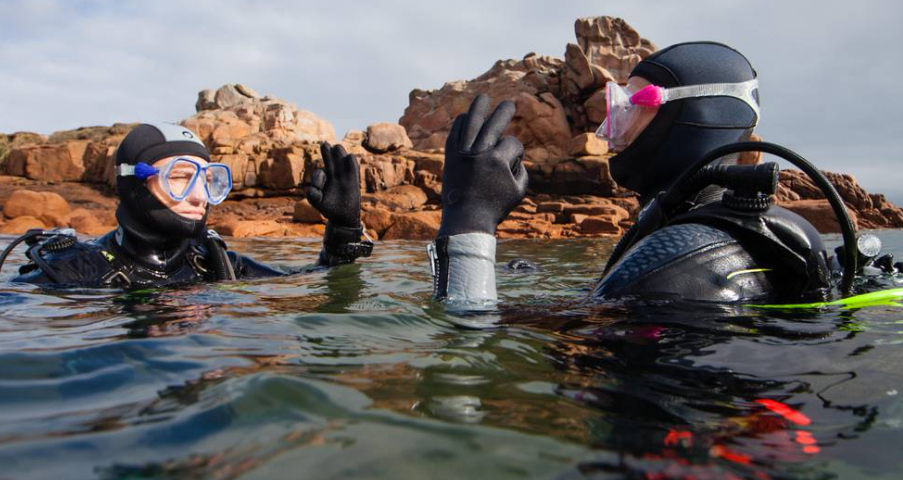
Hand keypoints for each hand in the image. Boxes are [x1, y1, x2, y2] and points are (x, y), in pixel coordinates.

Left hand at [307, 142, 361, 227]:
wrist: (343, 215)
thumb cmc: (328, 208)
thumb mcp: (318, 203)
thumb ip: (313, 196)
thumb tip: (308, 189)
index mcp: (323, 178)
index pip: (320, 173)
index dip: (318, 178)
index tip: (317, 188)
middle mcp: (333, 174)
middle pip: (330, 161)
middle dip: (327, 153)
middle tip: (324, 144)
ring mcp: (344, 175)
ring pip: (342, 162)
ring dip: (339, 155)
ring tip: (337, 147)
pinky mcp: (354, 179)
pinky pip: (353, 169)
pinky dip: (352, 164)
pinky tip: (350, 157)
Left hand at [439, 94, 527, 236]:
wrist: (466, 220)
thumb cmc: (495, 208)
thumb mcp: (519, 191)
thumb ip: (522, 170)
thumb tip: (517, 156)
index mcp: (498, 161)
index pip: (513, 142)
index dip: (517, 152)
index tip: (513, 165)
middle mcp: (479, 153)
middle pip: (494, 123)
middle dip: (504, 112)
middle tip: (510, 104)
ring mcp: (463, 154)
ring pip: (471, 122)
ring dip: (479, 107)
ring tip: (484, 97)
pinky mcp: (450, 157)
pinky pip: (454, 133)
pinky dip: (460, 123)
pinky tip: (465, 117)